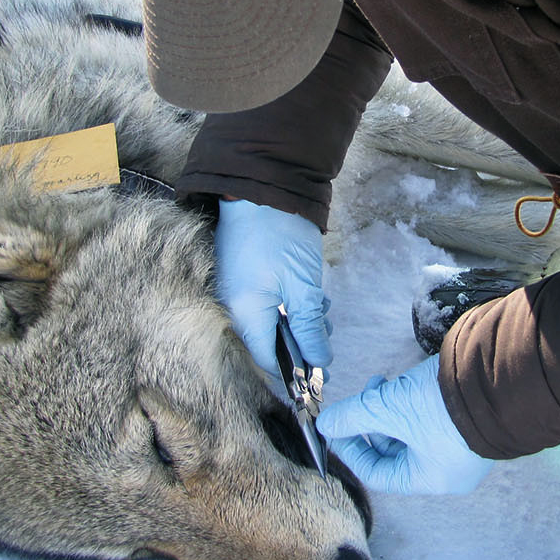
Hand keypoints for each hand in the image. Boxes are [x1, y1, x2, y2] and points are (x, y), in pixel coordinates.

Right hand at [215, 199, 331, 375]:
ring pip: (269, 323)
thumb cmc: (280, 233)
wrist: (259, 186)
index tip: (322, 374)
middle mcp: (232, 308)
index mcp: (245, 313)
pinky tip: (306, 293)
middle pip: (269, 343)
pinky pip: (262, 304)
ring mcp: (233, 291)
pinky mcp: (239, 278)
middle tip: (327, 331)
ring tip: (322, 308)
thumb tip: (319, 361)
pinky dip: (286, 304)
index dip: (297, 372)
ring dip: (298, 321)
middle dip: (302, 342)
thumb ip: (310, 328)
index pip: (269, 361)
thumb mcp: (303, 285)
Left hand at [317, 355, 492, 494]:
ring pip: (411, 430)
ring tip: (384, 382)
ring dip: (391, 407)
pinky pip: (430, 417)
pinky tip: (406, 382)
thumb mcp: (390, 409)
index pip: (379, 475)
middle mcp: (449, 467)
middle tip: (365, 394)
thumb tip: (325, 425)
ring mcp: (461, 442)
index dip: (352, 451)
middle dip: (373, 421)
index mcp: (431, 479)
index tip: (337, 428)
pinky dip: (411, 402)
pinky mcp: (468, 418)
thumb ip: (353, 416)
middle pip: (394, 450)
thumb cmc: (447, 405)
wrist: (502, 374)